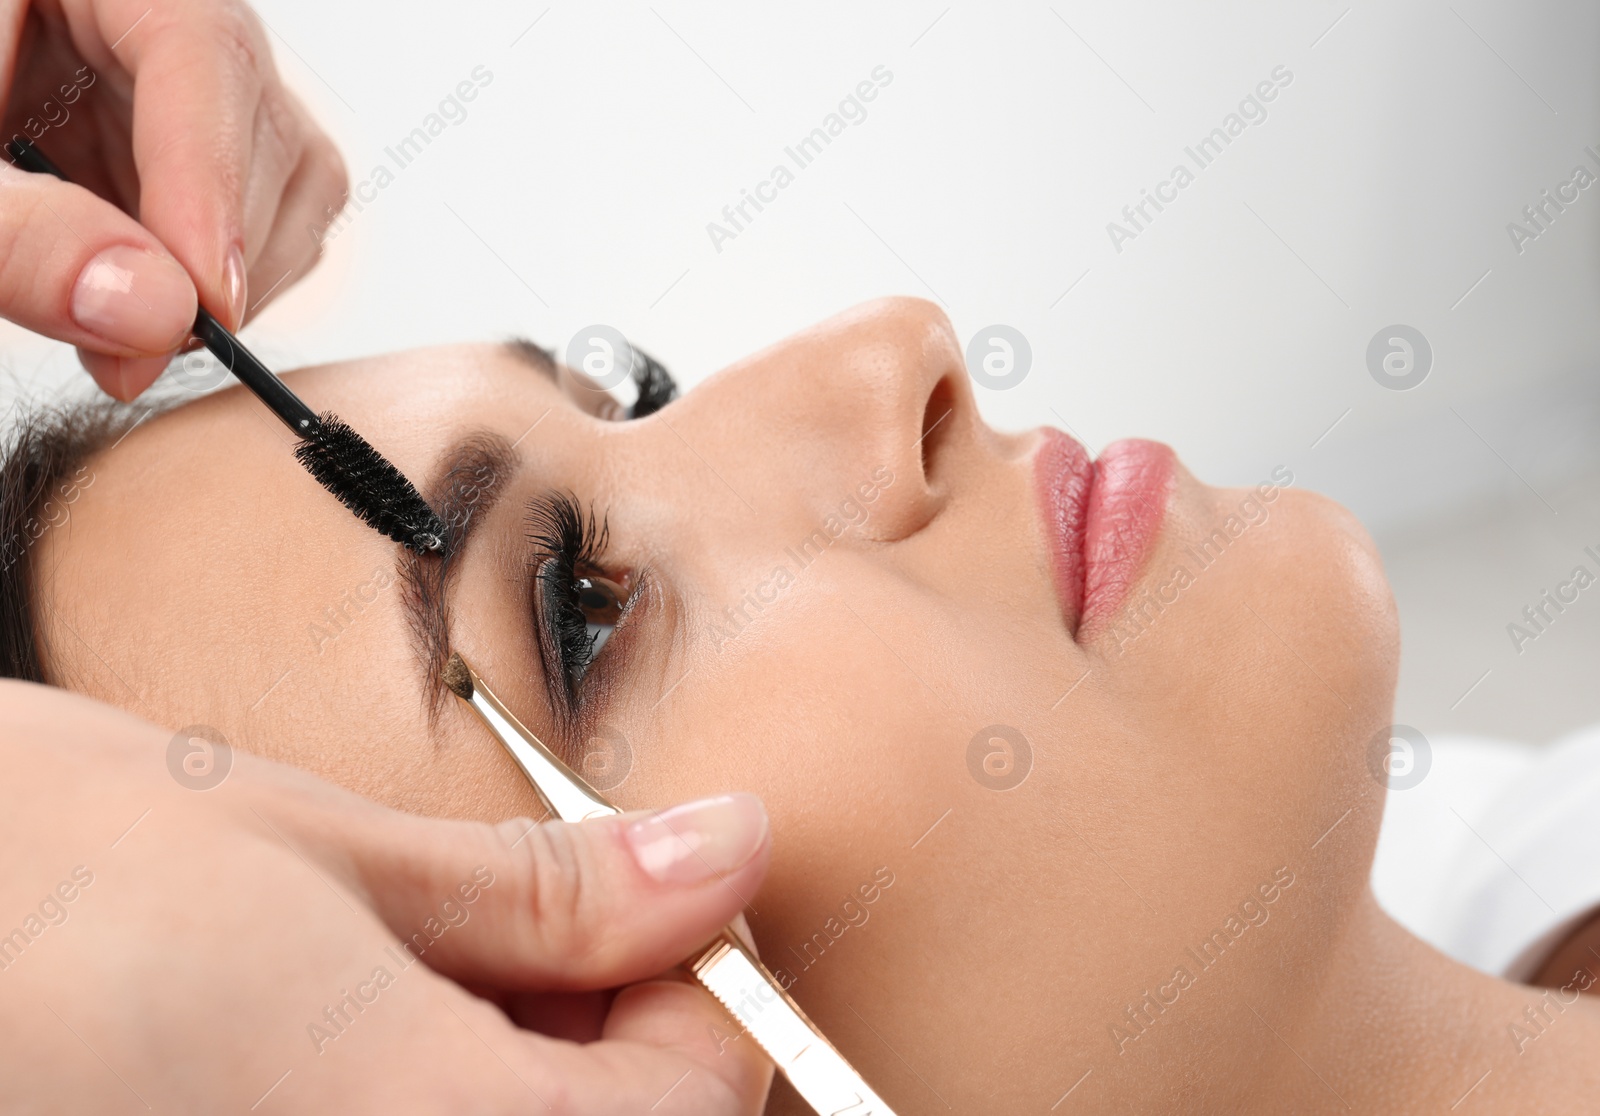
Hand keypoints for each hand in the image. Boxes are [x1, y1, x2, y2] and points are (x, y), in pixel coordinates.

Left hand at [0, 0, 346, 399]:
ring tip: (128, 333)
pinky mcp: (159, 133)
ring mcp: (154, 69)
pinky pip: (253, 207)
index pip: (197, 44)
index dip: (212, 176)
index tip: (205, 305)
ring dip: (231, 270)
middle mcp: (133, 4)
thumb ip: (16, 237)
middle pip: (258, 111)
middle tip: (140, 350)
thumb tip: (157, 316)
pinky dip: (210, 276)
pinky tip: (137, 304)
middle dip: (219, 246)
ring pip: (285, 166)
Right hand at [0, 681, 774, 1112]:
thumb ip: (549, 892)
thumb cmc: (36, 876)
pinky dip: (432, 1102)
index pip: (695, 1104)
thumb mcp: (322, 851)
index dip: (697, 987)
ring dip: (521, 1079)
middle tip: (536, 930)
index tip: (650, 901)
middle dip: (610, 1044)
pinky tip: (351, 1041)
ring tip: (425, 974)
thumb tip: (729, 853)